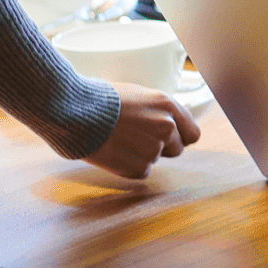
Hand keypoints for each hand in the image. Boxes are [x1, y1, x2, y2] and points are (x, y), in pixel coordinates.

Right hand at [82, 82, 200, 178]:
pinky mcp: (138, 167)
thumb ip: (156, 111)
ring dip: (141, 155)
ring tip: (119, 141)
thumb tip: (165, 122)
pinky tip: (114, 153)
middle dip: (161, 148)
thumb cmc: (100, 99)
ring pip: (155, 160)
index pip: (192, 133)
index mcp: (168, 105)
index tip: (170, 140)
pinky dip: (128, 168)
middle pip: (177, 149)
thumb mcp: (137, 95)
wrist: (74, 112)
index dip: (180, 138)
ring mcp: (153, 148)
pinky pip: (141, 173)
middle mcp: (166, 126)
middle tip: (136, 140)